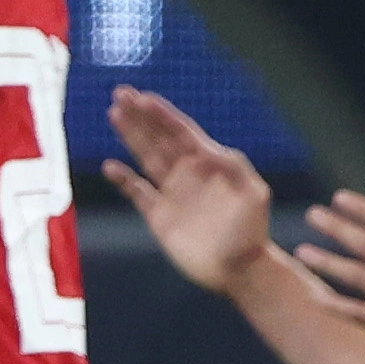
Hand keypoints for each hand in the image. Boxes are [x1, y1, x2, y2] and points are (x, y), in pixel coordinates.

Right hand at [100, 85, 276, 291]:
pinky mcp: (159, 217)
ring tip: (114, 113)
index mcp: (208, 164)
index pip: (181, 132)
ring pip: (146, 157)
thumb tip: (218, 150)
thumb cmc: (250, 231)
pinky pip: (137, 193)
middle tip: (121, 94)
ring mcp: (171, 193)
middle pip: (159, 138)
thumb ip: (237, 170)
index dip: (162, 115)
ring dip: (131, 136)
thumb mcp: (253, 195)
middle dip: (141, 116)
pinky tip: (111, 166)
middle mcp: (187, 173)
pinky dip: (124, 180)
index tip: (144, 98)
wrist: (239, 269)